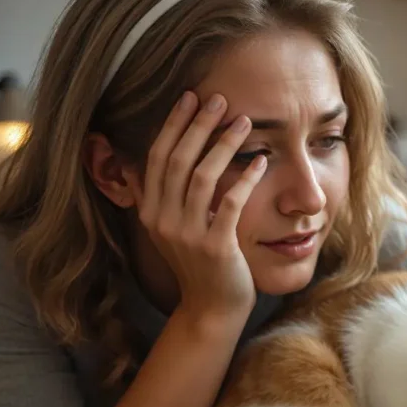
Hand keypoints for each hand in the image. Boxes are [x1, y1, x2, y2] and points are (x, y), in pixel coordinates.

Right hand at [132, 91, 264, 319]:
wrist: (211, 309)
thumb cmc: (200, 265)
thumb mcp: (173, 229)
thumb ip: (162, 198)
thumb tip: (144, 162)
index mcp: (150, 211)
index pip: (157, 157)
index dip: (173, 125)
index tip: (189, 97)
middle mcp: (162, 220)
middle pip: (177, 160)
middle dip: (198, 125)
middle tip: (219, 99)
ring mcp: (187, 234)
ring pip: (202, 177)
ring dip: (223, 145)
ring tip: (243, 122)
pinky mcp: (215, 247)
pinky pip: (230, 203)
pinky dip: (246, 179)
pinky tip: (262, 161)